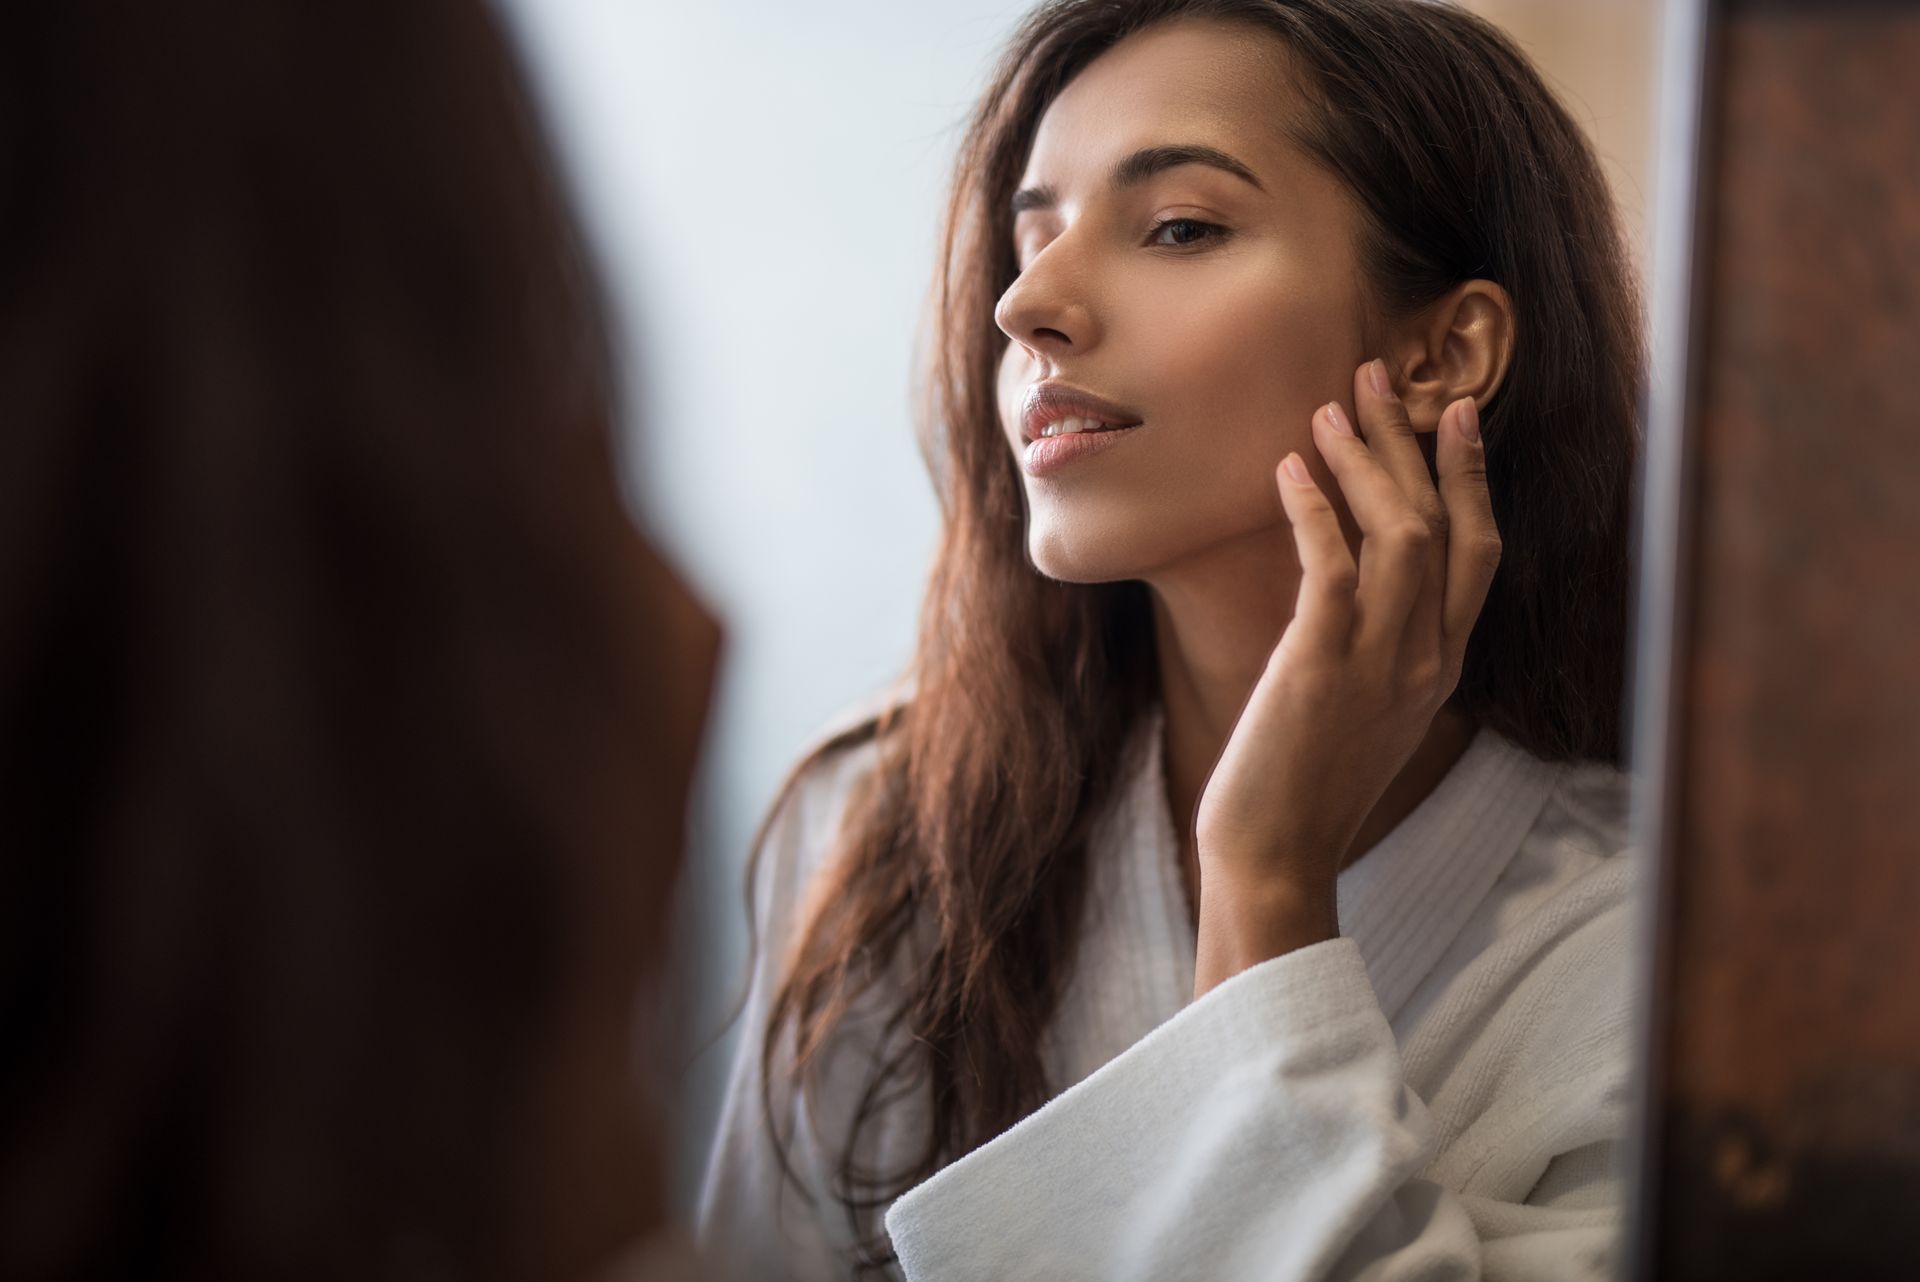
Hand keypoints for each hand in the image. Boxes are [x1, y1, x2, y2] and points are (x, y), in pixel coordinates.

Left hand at [1191, 359, 1501, 994]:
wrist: (1276, 858)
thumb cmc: (1305, 788)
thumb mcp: (1364, 714)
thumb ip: (1378, 652)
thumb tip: (1350, 590)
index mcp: (1442, 668)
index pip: (1480, 552)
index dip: (1472, 475)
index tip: (1455, 414)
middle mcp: (1427, 659)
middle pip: (1445, 525)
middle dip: (1415, 442)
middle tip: (1377, 378)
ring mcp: (1381, 663)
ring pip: (1399, 532)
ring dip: (1365, 461)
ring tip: (1330, 405)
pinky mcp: (1322, 666)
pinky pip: (1333, 567)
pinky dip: (1315, 509)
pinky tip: (1290, 468)